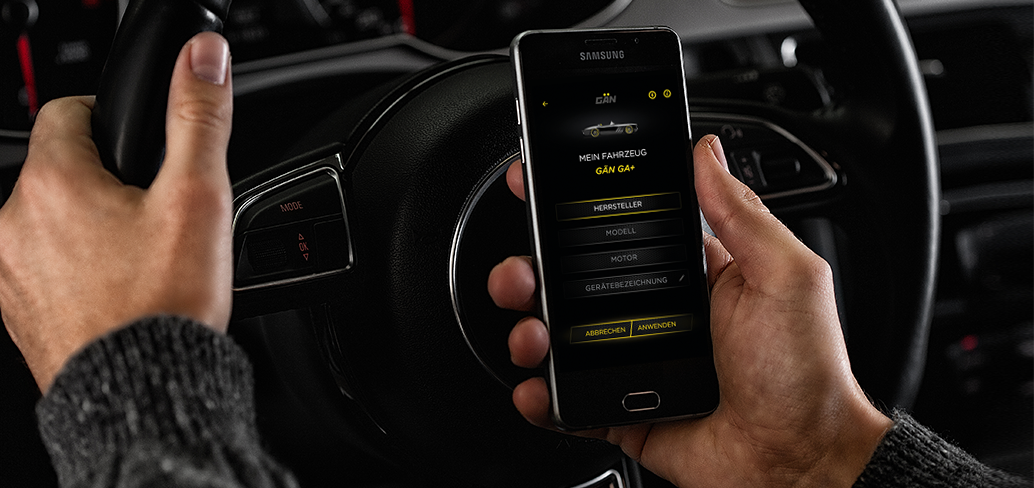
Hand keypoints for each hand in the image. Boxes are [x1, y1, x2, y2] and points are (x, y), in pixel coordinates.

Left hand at [0, 32, 233, 392]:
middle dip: (109, 181)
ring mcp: (7, 271)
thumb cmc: (164, 304)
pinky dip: (77, 269)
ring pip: (52, 220)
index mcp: (53, 182)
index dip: (117, 123)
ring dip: (91, 226)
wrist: (141, 394)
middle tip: (160, 215)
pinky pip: (44, 267)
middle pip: (63, 169)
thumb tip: (204, 56)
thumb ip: (199, 117)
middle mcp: (12, 221)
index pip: (71, 112)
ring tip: (144, 260)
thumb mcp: (198, 198)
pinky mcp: (15, 310)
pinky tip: (119, 291)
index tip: (150, 155)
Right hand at [488, 135, 893, 486]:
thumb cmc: (806, 373)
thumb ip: (742, 214)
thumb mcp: (785, 277)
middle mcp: (655, 314)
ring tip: (533, 334)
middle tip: (522, 271)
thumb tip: (706, 153)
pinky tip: (538, 389)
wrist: (801, 464)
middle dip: (534, 270)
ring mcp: (634, 363)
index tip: (541, 185)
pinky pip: (567, 401)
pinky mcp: (622, 411)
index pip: (621, 228)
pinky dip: (541, 398)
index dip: (577, 206)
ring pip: (560, 337)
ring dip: (529, 330)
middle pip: (573, 281)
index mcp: (691, 275)